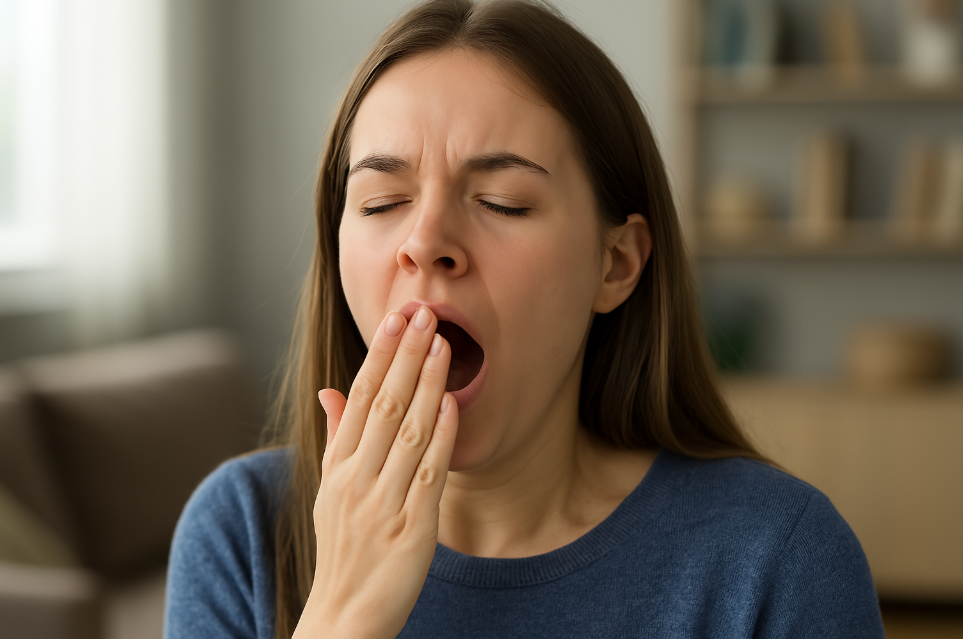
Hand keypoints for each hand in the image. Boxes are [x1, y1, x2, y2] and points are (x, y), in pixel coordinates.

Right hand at [293, 307, 457, 638]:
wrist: (343, 616)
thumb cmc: (343, 548)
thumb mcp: (330, 491)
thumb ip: (336, 437)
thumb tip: (330, 389)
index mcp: (337, 467)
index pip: (358, 397)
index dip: (379, 355)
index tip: (396, 319)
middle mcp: (355, 479)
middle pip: (382, 404)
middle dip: (406, 355)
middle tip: (425, 313)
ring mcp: (382, 503)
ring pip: (407, 430)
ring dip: (427, 383)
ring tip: (444, 343)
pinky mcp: (411, 528)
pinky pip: (428, 472)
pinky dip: (440, 435)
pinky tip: (452, 403)